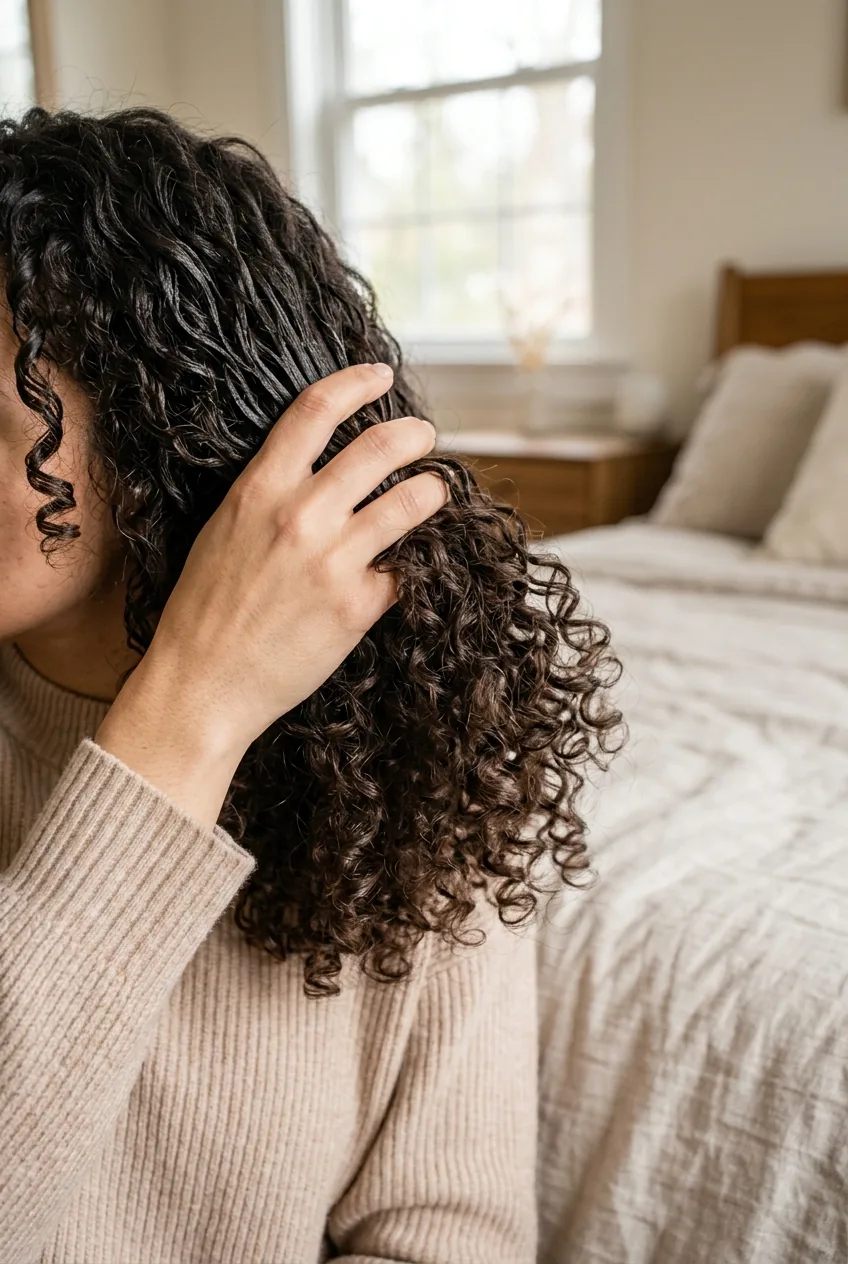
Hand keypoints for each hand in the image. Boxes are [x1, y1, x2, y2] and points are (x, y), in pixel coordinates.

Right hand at [135, 362, 448, 760]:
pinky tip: (421, 559)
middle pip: (378, 447)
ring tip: (435, 489)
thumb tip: (312, 472)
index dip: (356, 382)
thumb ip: (268, 495)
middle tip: (423, 435)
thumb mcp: (222, 530)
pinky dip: (419, 561)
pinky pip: (407, 569)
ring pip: (410, 501)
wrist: (203, 683)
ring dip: (432, 489)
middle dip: (412, 434)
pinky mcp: (358, 605)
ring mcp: (333, 559)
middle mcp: (300, 515)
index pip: (315, 409)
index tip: (380, 376)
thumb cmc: (204, 611)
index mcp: (258, 489)